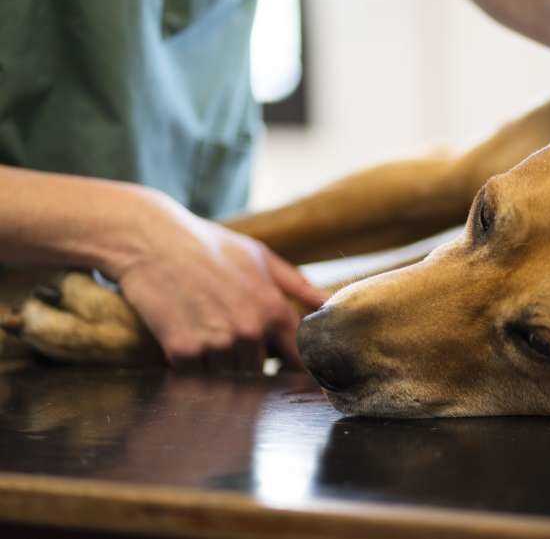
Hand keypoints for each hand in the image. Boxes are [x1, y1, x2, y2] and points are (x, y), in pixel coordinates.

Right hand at [106, 191, 327, 370]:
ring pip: (227, 377)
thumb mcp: (260, 257)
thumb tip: (328, 305)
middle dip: (248, 361)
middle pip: (258, 370)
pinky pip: (195, 376)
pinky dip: (191, 366)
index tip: (289, 372)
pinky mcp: (183, 352)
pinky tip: (185, 338)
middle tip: (227, 334)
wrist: (151, 240)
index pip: (297, 358)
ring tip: (205, 332)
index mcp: (273, 309)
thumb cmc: (210, 245)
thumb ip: (297, 285)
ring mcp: (216, 344)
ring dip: (219, 366)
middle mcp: (249, 331)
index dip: (294, 368)